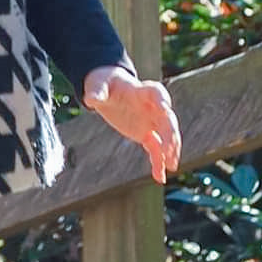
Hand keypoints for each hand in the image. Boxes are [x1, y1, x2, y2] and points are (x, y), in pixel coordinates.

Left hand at [82, 65, 180, 184]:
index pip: (156, 92)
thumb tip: (90, 100)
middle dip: (169, 133)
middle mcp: (151, 106)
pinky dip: (158, 162)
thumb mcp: (97, 86)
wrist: (106, 89)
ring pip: (166, 136)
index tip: (165, 108)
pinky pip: (155, 149)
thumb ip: (97, 92)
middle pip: (166, 119)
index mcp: (140, 91)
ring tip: (170, 166)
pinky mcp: (146, 134)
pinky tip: (159, 177)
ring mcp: (150, 121)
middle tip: (168, 148)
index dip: (161, 99)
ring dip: (169, 150)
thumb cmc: (103, 83)